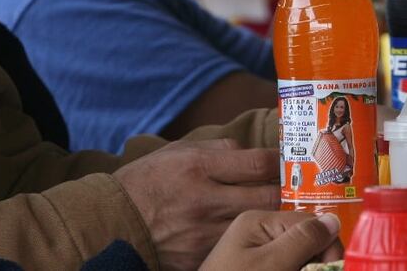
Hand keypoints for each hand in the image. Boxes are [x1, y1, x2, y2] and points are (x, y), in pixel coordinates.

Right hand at [114, 139, 279, 270]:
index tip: (286, 163)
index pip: (257, 163)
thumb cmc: (147, 181)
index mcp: (198, 167)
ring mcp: (203, 233)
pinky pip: (235, 246)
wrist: (112, 222)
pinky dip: (248, 240)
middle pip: (267, 197)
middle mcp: (204, 199)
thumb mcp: (177, 151)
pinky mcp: (199, 257)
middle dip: (286, 192)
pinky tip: (253, 234)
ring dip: (272, 218)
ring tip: (279, 211)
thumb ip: (217, 149)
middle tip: (294, 189)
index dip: (279, 162)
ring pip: (257, 226)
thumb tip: (251, 153)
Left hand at [200, 211, 342, 270]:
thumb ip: (301, 240)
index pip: (307, 222)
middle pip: (302, 236)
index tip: (336, 266)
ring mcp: (252, 250)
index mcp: (257, 220)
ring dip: (304, 262)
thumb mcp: (270, 265)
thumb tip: (333, 220)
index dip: (327, 245)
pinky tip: (292, 268)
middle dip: (316, 255)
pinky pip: (280, 260)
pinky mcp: (250, 264)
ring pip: (294, 252)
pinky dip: (290, 265)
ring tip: (305, 267)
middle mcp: (254, 230)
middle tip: (319, 267)